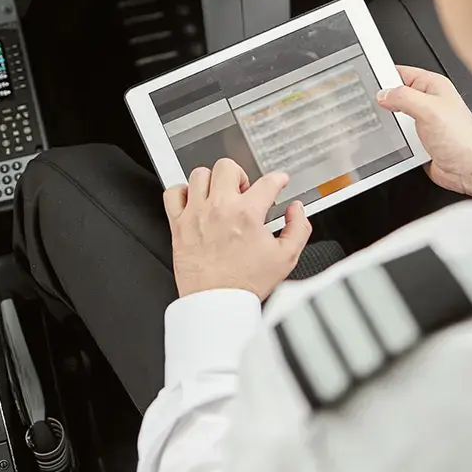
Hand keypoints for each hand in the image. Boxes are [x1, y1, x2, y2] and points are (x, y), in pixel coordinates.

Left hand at [163, 158, 312, 300]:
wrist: (217, 304)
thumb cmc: (246, 284)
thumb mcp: (286, 258)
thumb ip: (298, 228)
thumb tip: (296, 210)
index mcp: (247, 214)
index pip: (267, 182)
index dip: (277, 179)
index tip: (277, 182)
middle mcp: (220, 208)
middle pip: (227, 167)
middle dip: (239, 175)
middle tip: (243, 190)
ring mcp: (196, 214)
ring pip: (199, 175)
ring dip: (211, 182)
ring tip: (218, 195)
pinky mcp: (178, 224)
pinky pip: (173, 193)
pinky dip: (182, 193)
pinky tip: (193, 202)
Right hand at [377, 66, 471, 201]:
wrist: (471, 169)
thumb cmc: (462, 138)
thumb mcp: (428, 109)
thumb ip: (403, 98)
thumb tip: (384, 94)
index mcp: (432, 86)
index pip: (401, 73)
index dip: (384, 76)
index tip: (368, 82)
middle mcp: (428, 102)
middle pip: (395, 96)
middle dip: (383, 102)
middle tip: (371, 107)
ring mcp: (423, 122)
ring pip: (395, 118)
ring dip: (389, 124)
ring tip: (383, 126)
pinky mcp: (420, 141)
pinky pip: (399, 137)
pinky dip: (394, 140)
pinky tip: (392, 142)